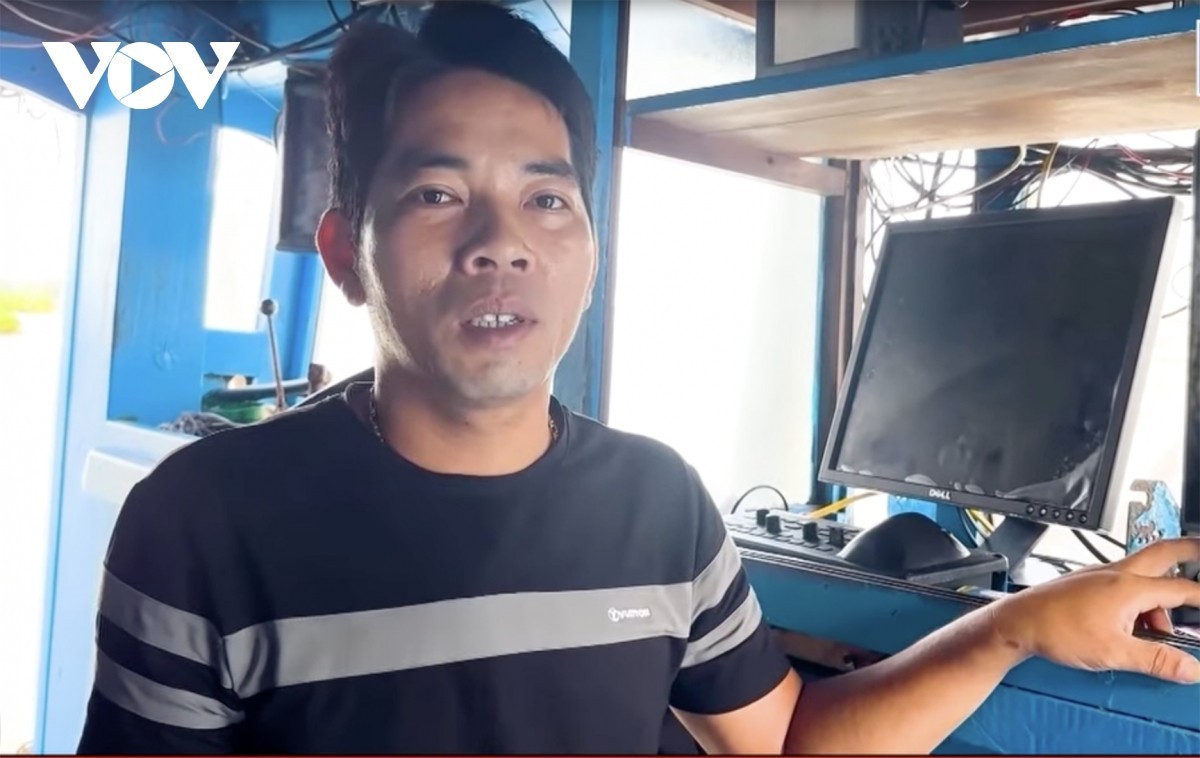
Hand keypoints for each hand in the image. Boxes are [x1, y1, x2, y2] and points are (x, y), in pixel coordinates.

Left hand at [987, 537, 1199, 683]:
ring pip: (1144, 577)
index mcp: (1130, 587)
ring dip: (1159, 598)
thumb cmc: (1055, 630)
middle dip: (1192, 550)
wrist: (1016, 622)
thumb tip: (1190, 669)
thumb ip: (1157, 660)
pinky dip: (1138, 601)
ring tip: (1159, 632)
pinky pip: (1124, 585)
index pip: (1183, 590)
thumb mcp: (1114, 652)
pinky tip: (1131, 627)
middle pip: (1164, 553)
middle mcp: (1116, 573)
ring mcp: (1100, 576)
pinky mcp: (1087, 584)